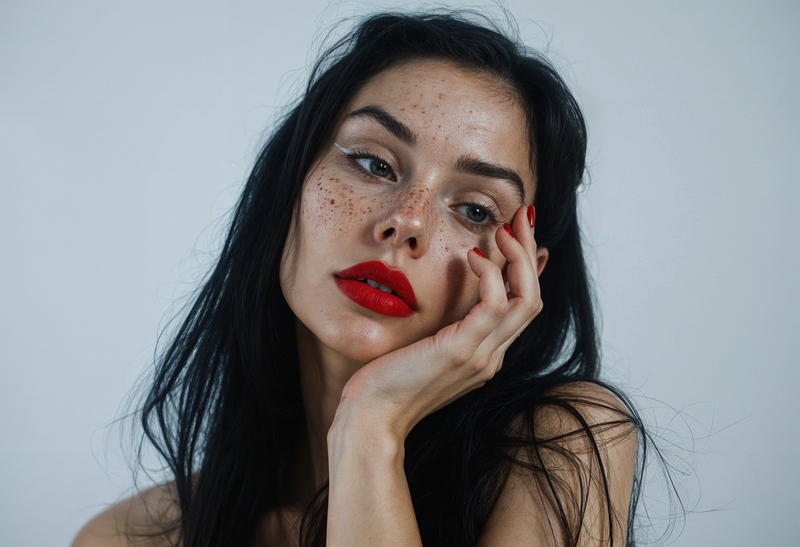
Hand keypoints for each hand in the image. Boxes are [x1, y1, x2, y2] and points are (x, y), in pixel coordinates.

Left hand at [332, 205, 543, 440]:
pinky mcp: (463, 351)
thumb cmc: (387, 382)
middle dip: (530, 250)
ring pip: (526, 298)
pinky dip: (490, 274)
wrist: (372, 419)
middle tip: (524, 214)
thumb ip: (443, 326)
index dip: (527, 266)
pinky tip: (473, 254)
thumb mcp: (422, 347)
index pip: (523, 305)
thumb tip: (447, 297)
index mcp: (484, 354)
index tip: (519, 233)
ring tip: (504, 226)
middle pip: (532, 296)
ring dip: (519, 255)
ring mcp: (482, 356)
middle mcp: (492, 356)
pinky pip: (495, 304)